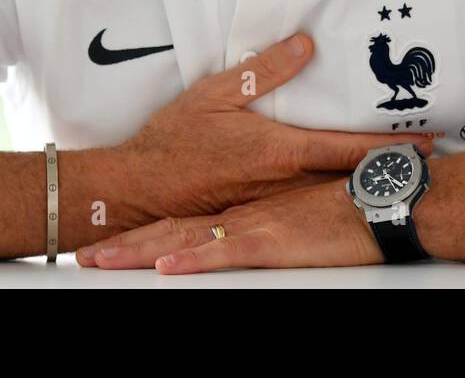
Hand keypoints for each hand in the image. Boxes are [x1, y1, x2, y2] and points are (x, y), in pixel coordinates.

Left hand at [76, 176, 386, 272]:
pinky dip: (192, 260)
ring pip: (183, 241)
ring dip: (139, 253)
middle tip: (85, 256)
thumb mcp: (301, 207)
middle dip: (126, 246)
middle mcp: (238, 215)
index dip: (145, 230)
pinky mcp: (269, 242)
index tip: (112, 242)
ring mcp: (251, 227)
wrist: (379, 197)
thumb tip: (252, 221)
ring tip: (100, 262)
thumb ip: (273, 211)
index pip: (184, 219)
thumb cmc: (347, 203)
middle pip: (170, 231)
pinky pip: (222, 253)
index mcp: (242, 207)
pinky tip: (166, 267)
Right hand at [112, 32, 434, 223]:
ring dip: (363, 181)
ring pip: (329, 192)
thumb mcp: (216, 93)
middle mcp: (283, 183)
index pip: (347, 149)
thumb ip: (264, 70)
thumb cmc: (173, 140)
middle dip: (387, 166)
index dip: (389, 146)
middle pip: (348, 176)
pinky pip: (304, 203)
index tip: (425, 143)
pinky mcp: (259, 213)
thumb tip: (305, 45)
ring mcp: (274, 202)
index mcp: (279, 151)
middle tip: (427, 158)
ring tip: (396, 169)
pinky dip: (331, 195)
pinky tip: (343, 189)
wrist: (139, 188)